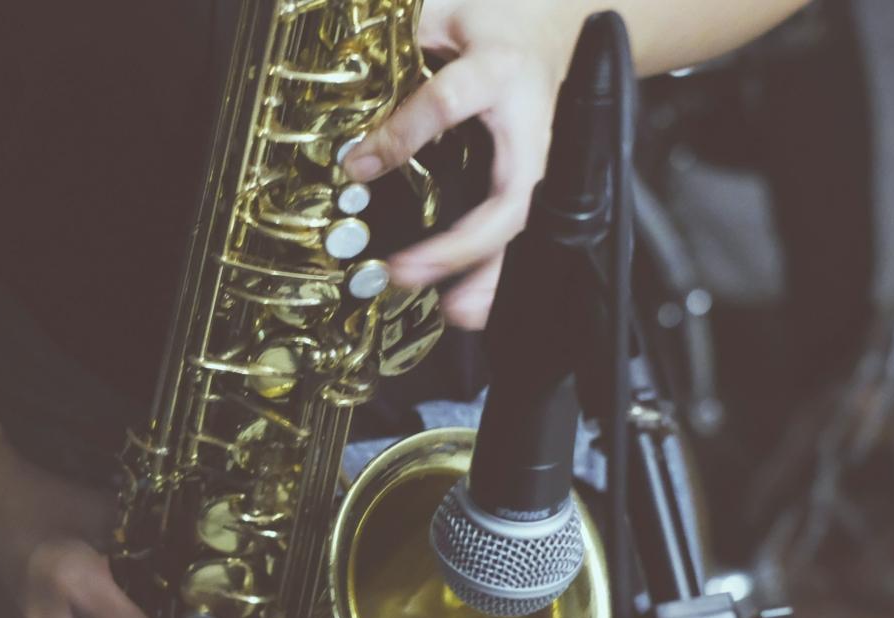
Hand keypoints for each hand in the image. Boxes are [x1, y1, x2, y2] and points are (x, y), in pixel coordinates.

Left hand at [343, 0, 588, 329]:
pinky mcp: (539, 186)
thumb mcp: (441, 19)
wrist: (547, 35)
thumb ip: (399, 52)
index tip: (360, 165)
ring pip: (525, 229)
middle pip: (508, 195)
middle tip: (408, 270)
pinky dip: (500, 279)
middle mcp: (529, 123)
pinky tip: (473, 309)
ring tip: (455, 312)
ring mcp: (541, 161)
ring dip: (490, 276)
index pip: (451, 103)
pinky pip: (525, 237)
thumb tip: (346, 106)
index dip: (405, 134)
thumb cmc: (489, 29)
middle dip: (461, 242)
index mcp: (497, 70)